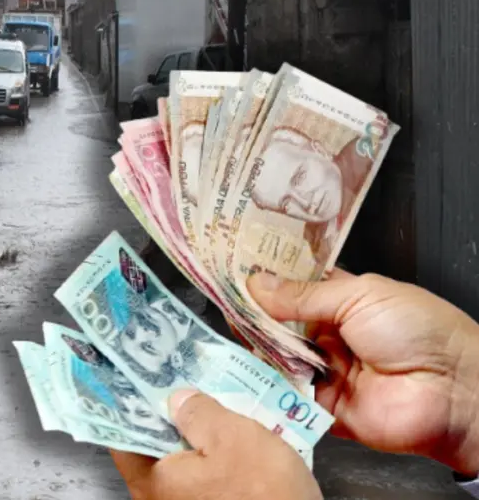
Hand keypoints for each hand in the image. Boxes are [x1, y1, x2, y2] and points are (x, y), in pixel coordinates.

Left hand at [112, 390, 320, 499]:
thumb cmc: (263, 491)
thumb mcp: (232, 437)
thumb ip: (198, 412)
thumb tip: (175, 399)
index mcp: (150, 481)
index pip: (123, 435)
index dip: (131, 404)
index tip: (141, 378)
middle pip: (151, 448)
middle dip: (167, 417)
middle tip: (180, 383)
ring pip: (178, 463)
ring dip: (193, 437)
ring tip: (209, 405)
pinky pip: (199, 479)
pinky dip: (209, 459)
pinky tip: (229, 439)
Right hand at [248, 270, 478, 474]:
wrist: (453, 391)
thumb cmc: (421, 331)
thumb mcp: (360, 297)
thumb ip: (303, 295)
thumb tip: (256, 284)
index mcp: (343, 301)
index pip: (295, 288)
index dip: (267, 281)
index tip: (234, 270)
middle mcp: (330, 335)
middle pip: (279, 324)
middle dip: (254, 314)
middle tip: (224, 301)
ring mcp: (325, 371)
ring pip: (277, 357)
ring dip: (258, 346)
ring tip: (233, 332)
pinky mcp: (322, 406)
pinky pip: (286, 395)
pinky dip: (268, 383)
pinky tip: (247, 367)